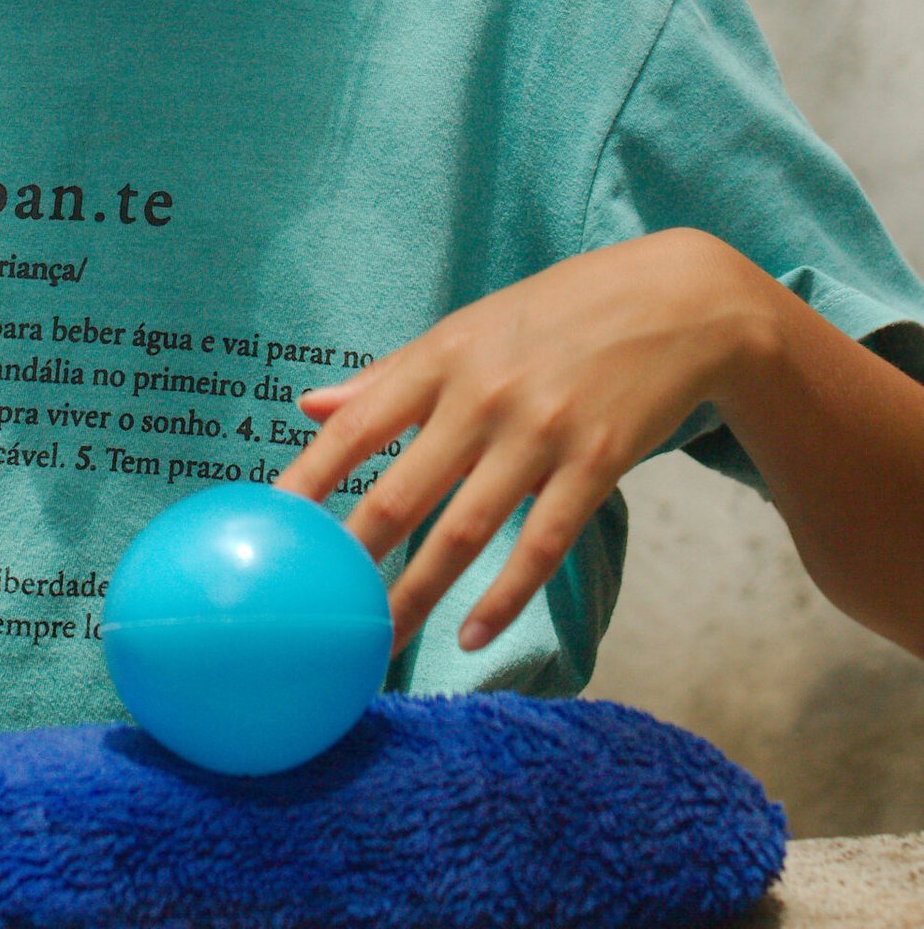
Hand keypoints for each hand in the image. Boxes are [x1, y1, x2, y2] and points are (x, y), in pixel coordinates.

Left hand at [277, 230, 768, 658]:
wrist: (676, 300)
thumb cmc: (554, 316)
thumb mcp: (466, 329)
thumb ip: (388, 377)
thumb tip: (308, 406)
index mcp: (442, 357)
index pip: (358, 427)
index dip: (309, 479)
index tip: (269, 525)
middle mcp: (483, 395)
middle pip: (402, 493)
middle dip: (354, 561)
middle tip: (315, 616)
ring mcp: (541, 432)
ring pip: (464, 531)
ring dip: (417, 595)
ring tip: (378, 645)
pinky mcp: (597, 463)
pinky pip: (541, 543)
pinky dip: (504, 596)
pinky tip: (472, 636)